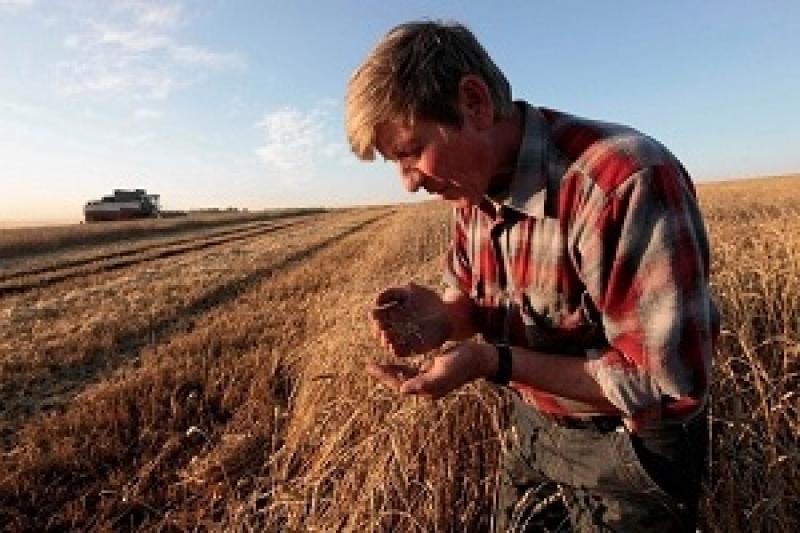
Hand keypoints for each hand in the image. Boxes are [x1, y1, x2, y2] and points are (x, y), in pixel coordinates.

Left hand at [366, 341, 492, 399]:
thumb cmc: (463, 363)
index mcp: (428, 389)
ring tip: (378, 364)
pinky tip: (397, 359)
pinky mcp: (434, 370)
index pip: (400, 383)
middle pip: (400, 381)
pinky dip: (404, 365)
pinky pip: (414, 369)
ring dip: (392, 370)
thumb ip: (423, 382)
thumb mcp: (443, 371)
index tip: (370, 367)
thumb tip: (401, 390)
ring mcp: (431, 378)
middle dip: (385, 374)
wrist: (481, 358)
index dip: (384, 376)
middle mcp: (427, 386)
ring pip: (406, 375)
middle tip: (369, 366)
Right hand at [370, 283, 452, 356]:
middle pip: (380, 330)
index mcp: (391, 313)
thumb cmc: (428, 300)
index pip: (377, 316)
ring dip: (385, 340)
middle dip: (378, 328)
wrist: (448, 313)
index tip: (375, 313)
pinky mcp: (412, 348)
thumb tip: (376, 301)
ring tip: (387, 336)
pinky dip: (396, 350)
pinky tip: (395, 346)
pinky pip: (400, 352)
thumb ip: (393, 293)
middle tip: (380, 326)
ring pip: (388, 342)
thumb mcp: (411, 291)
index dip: (374, 316)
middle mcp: (394, 327)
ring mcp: (403, 338)